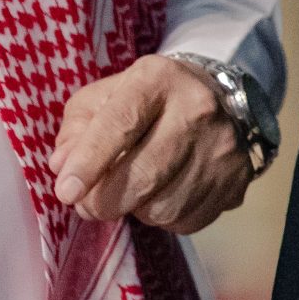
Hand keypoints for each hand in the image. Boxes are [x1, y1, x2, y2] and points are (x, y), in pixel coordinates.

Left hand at [48, 53, 252, 236]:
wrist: (217, 99)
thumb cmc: (147, 99)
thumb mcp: (105, 96)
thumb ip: (77, 128)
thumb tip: (62, 167)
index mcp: (158, 79)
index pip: (120, 124)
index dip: (89, 162)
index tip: (66, 191)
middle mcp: (197, 110)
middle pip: (144, 174)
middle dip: (104, 200)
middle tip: (86, 205)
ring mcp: (222, 149)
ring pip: (163, 206)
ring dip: (135, 209)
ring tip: (130, 190)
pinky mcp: (236, 182)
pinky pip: (186, 220)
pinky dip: (162, 217)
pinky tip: (160, 194)